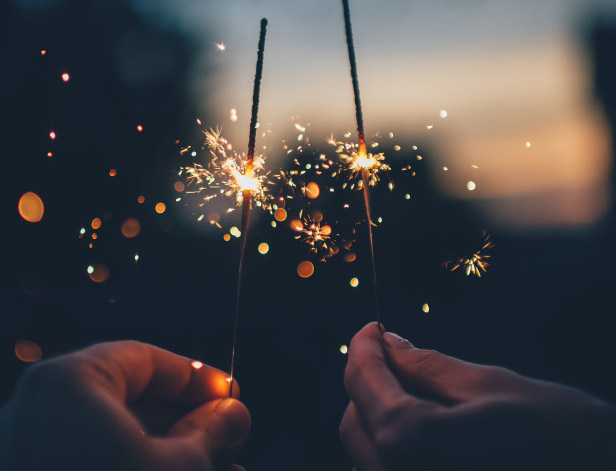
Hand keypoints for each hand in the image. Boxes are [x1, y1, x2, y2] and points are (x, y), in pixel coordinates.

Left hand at [0, 341, 249, 470]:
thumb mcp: (179, 469)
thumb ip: (210, 432)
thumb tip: (232, 414)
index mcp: (68, 384)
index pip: (145, 360)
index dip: (196, 377)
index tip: (230, 396)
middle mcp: (38, 412)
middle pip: (129, 400)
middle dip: (186, 422)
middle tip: (228, 439)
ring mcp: (30, 452)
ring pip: (112, 437)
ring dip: (168, 451)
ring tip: (217, 469)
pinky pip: (91, 463)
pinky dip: (133, 468)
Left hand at [340, 322, 615, 469]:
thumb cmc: (560, 438)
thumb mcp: (488, 387)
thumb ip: (426, 366)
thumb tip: (388, 344)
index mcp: (409, 444)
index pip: (362, 383)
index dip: (362, 348)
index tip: (371, 329)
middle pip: (355, 420)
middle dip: (370, 381)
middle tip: (396, 353)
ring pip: (369, 450)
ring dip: (383, 412)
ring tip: (418, 387)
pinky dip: (399, 443)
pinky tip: (429, 423)